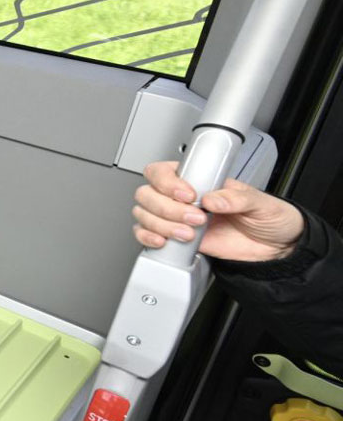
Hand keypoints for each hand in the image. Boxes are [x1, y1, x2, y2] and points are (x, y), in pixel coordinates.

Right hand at [132, 160, 304, 261]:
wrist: (276, 250)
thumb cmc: (270, 219)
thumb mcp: (261, 203)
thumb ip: (237, 198)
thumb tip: (213, 198)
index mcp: (200, 181)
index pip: (163, 171)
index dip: (167, 182)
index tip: (188, 195)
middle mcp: (183, 199)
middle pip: (148, 193)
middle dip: (167, 208)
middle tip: (196, 218)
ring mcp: (177, 219)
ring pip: (144, 213)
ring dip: (161, 225)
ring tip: (188, 233)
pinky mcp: (176, 240)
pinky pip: (146, 235)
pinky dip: (148, 238)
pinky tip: (164, 241)